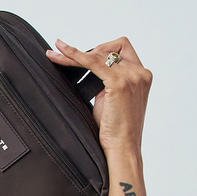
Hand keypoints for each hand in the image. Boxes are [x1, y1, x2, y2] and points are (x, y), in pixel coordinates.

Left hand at [46, 37, 151, 155]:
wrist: (123, 148)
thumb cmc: (115, 131)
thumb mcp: (111, 101)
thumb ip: (104, 84)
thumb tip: (87, 76)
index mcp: (141, 76)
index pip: (123, 49)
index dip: (103, 50)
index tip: (83, 56)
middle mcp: (139, 73)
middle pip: (112, 47)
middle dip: (89, 50)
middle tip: (64, 54)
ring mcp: (131, 76)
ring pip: (99, 54)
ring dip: (74, 52)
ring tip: (55, 51)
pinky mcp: (118, 83)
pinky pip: (92, 62)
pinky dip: (75, 55)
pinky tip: (61, 53)